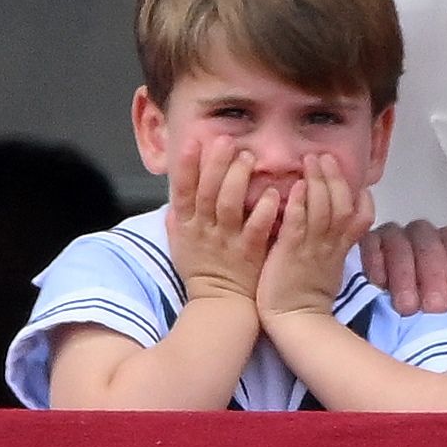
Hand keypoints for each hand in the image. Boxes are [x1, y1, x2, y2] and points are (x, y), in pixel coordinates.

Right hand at [163, 144, 280, 305]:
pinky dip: (263, 210)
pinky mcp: (249, 253)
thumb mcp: (180, 245)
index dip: (186, 166)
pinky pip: (256, 229)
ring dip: (238, 179)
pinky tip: (272, 194)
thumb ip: (177, 219)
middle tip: (226, 140)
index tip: (193, 141)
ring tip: (248, 157)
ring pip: (229, 205)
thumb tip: (174, 197)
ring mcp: (227, 241)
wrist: (220, 306)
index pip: (181, 191)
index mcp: (186, 226)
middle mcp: (204, 231)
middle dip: (215, 164)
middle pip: (207, 192)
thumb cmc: (202, 271)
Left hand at [255, 154, 371, 321]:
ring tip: (310, 160)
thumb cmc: (306, 296)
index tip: (353, 177)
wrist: (295, 322)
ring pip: (323, 208)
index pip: (362, 216)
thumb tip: (330, 223)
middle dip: (335, 177)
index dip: (360, 195)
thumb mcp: (329, 267)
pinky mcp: (291, 253)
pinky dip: (300, 203)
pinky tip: (297, 187)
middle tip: (324, 156)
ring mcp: (313, 248)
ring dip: (318, 181)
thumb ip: (331, 243)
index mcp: (341, 248)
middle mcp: (331, 244)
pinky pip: (299, 224)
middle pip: (342, 203)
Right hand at [354, 220, 446, 314]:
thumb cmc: (418, 315)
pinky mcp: (364, 244)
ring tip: (407, 308)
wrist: (380, 328)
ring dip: (405, 274)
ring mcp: (391, 238)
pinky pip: (370, 242)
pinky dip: (375, 262)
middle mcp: (420, 237)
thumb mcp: (445, 311)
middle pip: (430, 242)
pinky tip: (380, 285)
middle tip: (434, 308)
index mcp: (446, 247)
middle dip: (435, 276)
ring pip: (400, 241)